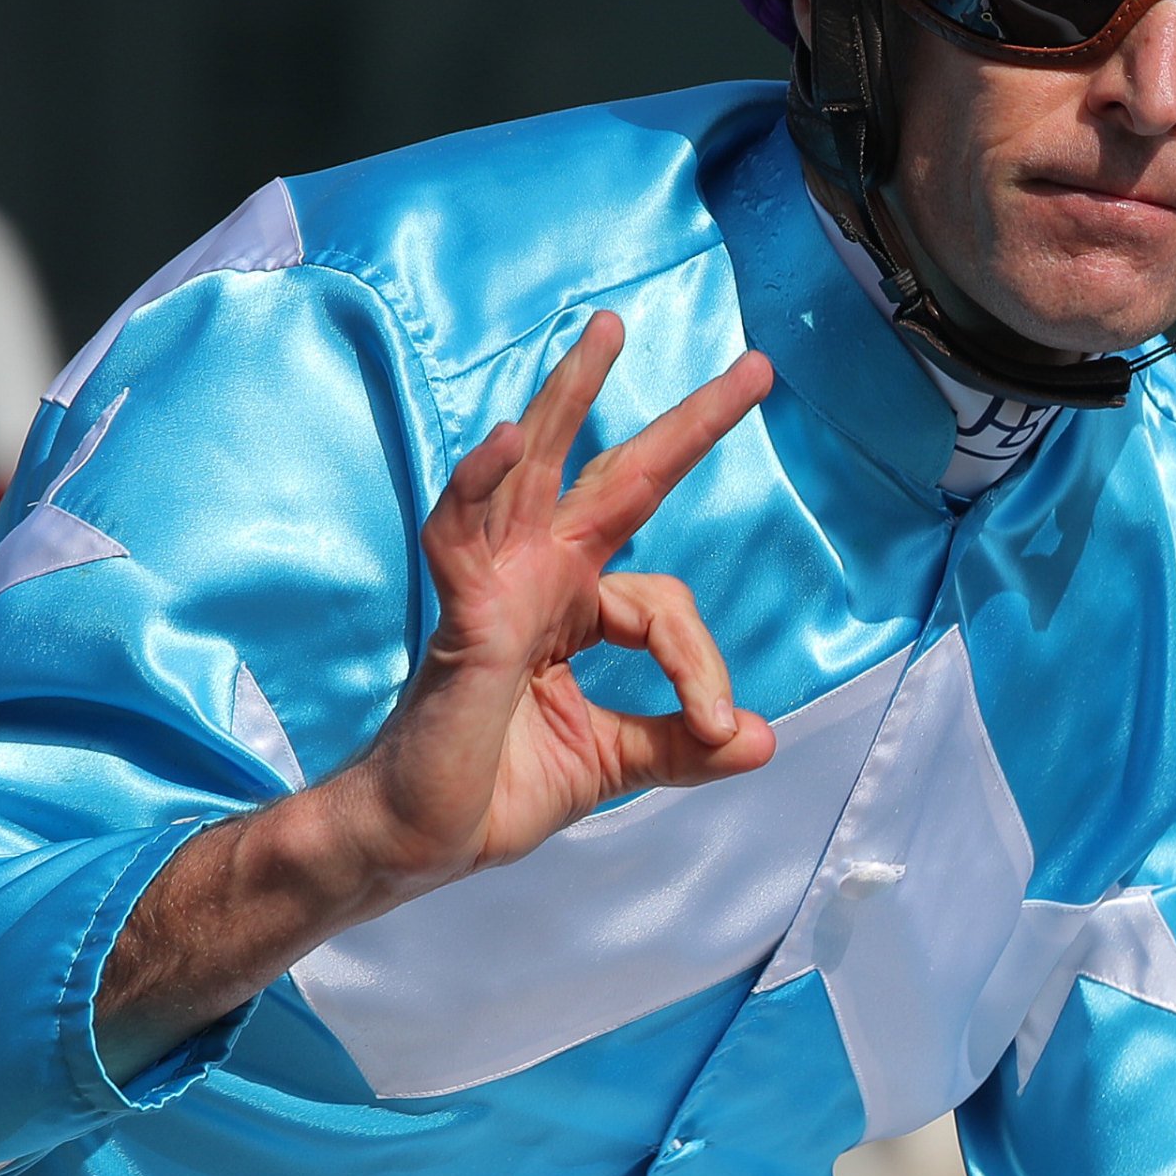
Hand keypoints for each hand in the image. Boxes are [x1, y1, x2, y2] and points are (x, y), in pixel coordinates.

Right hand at [93, 313, 773, 1075]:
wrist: (413, 844)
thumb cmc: (491, 792)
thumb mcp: (612, 764)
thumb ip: (681, 745)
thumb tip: (762, 739)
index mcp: (573, 610)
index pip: (664, 602)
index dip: (701, 664)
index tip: (718, 725)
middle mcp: (538, 581)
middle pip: (619, 482)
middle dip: (686, 426)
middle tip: (756, 368)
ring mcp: (495, 589)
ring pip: (536, 473)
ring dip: (571, 400)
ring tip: (608, 332)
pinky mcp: (460, 618)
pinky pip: (462, 535)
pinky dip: (478, 485)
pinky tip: (500, 436)